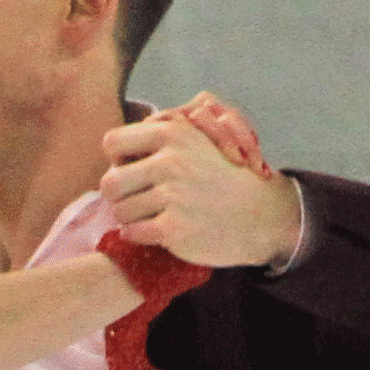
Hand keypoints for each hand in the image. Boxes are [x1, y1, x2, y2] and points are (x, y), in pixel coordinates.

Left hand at [98, 96, 300, 269]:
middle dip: (118, 195)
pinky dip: (138, 235)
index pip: (112, 142)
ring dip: (130, 217)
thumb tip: (113, 148)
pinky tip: (155, 231)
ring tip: (151, 216)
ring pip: (120, 211)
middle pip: (109, 183)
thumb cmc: (222, 177)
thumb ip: (160, 136)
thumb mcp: (198, 140)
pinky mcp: (174, 228)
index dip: (117, 160)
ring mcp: (173, 196)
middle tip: (135, 200)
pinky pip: (132, 233)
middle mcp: (171, 162)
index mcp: (173, 134)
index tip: (131, 171)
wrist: (260, 213)